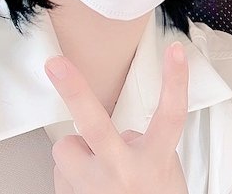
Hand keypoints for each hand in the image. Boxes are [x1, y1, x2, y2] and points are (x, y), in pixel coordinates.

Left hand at [46, 42, 189, 193]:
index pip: (170, 116)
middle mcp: (123, 173)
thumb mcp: (164, 170)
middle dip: (74, 90)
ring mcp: (94, 188)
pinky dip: (72, 176)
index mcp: (154, 162)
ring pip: (67, 148)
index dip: (176, 82)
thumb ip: (144, 144)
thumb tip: (119, 131)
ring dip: (76, 153)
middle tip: (55, 64)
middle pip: (95, 126)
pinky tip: (90, 187)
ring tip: (94, 170)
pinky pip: (60, 172)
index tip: (175, 51)